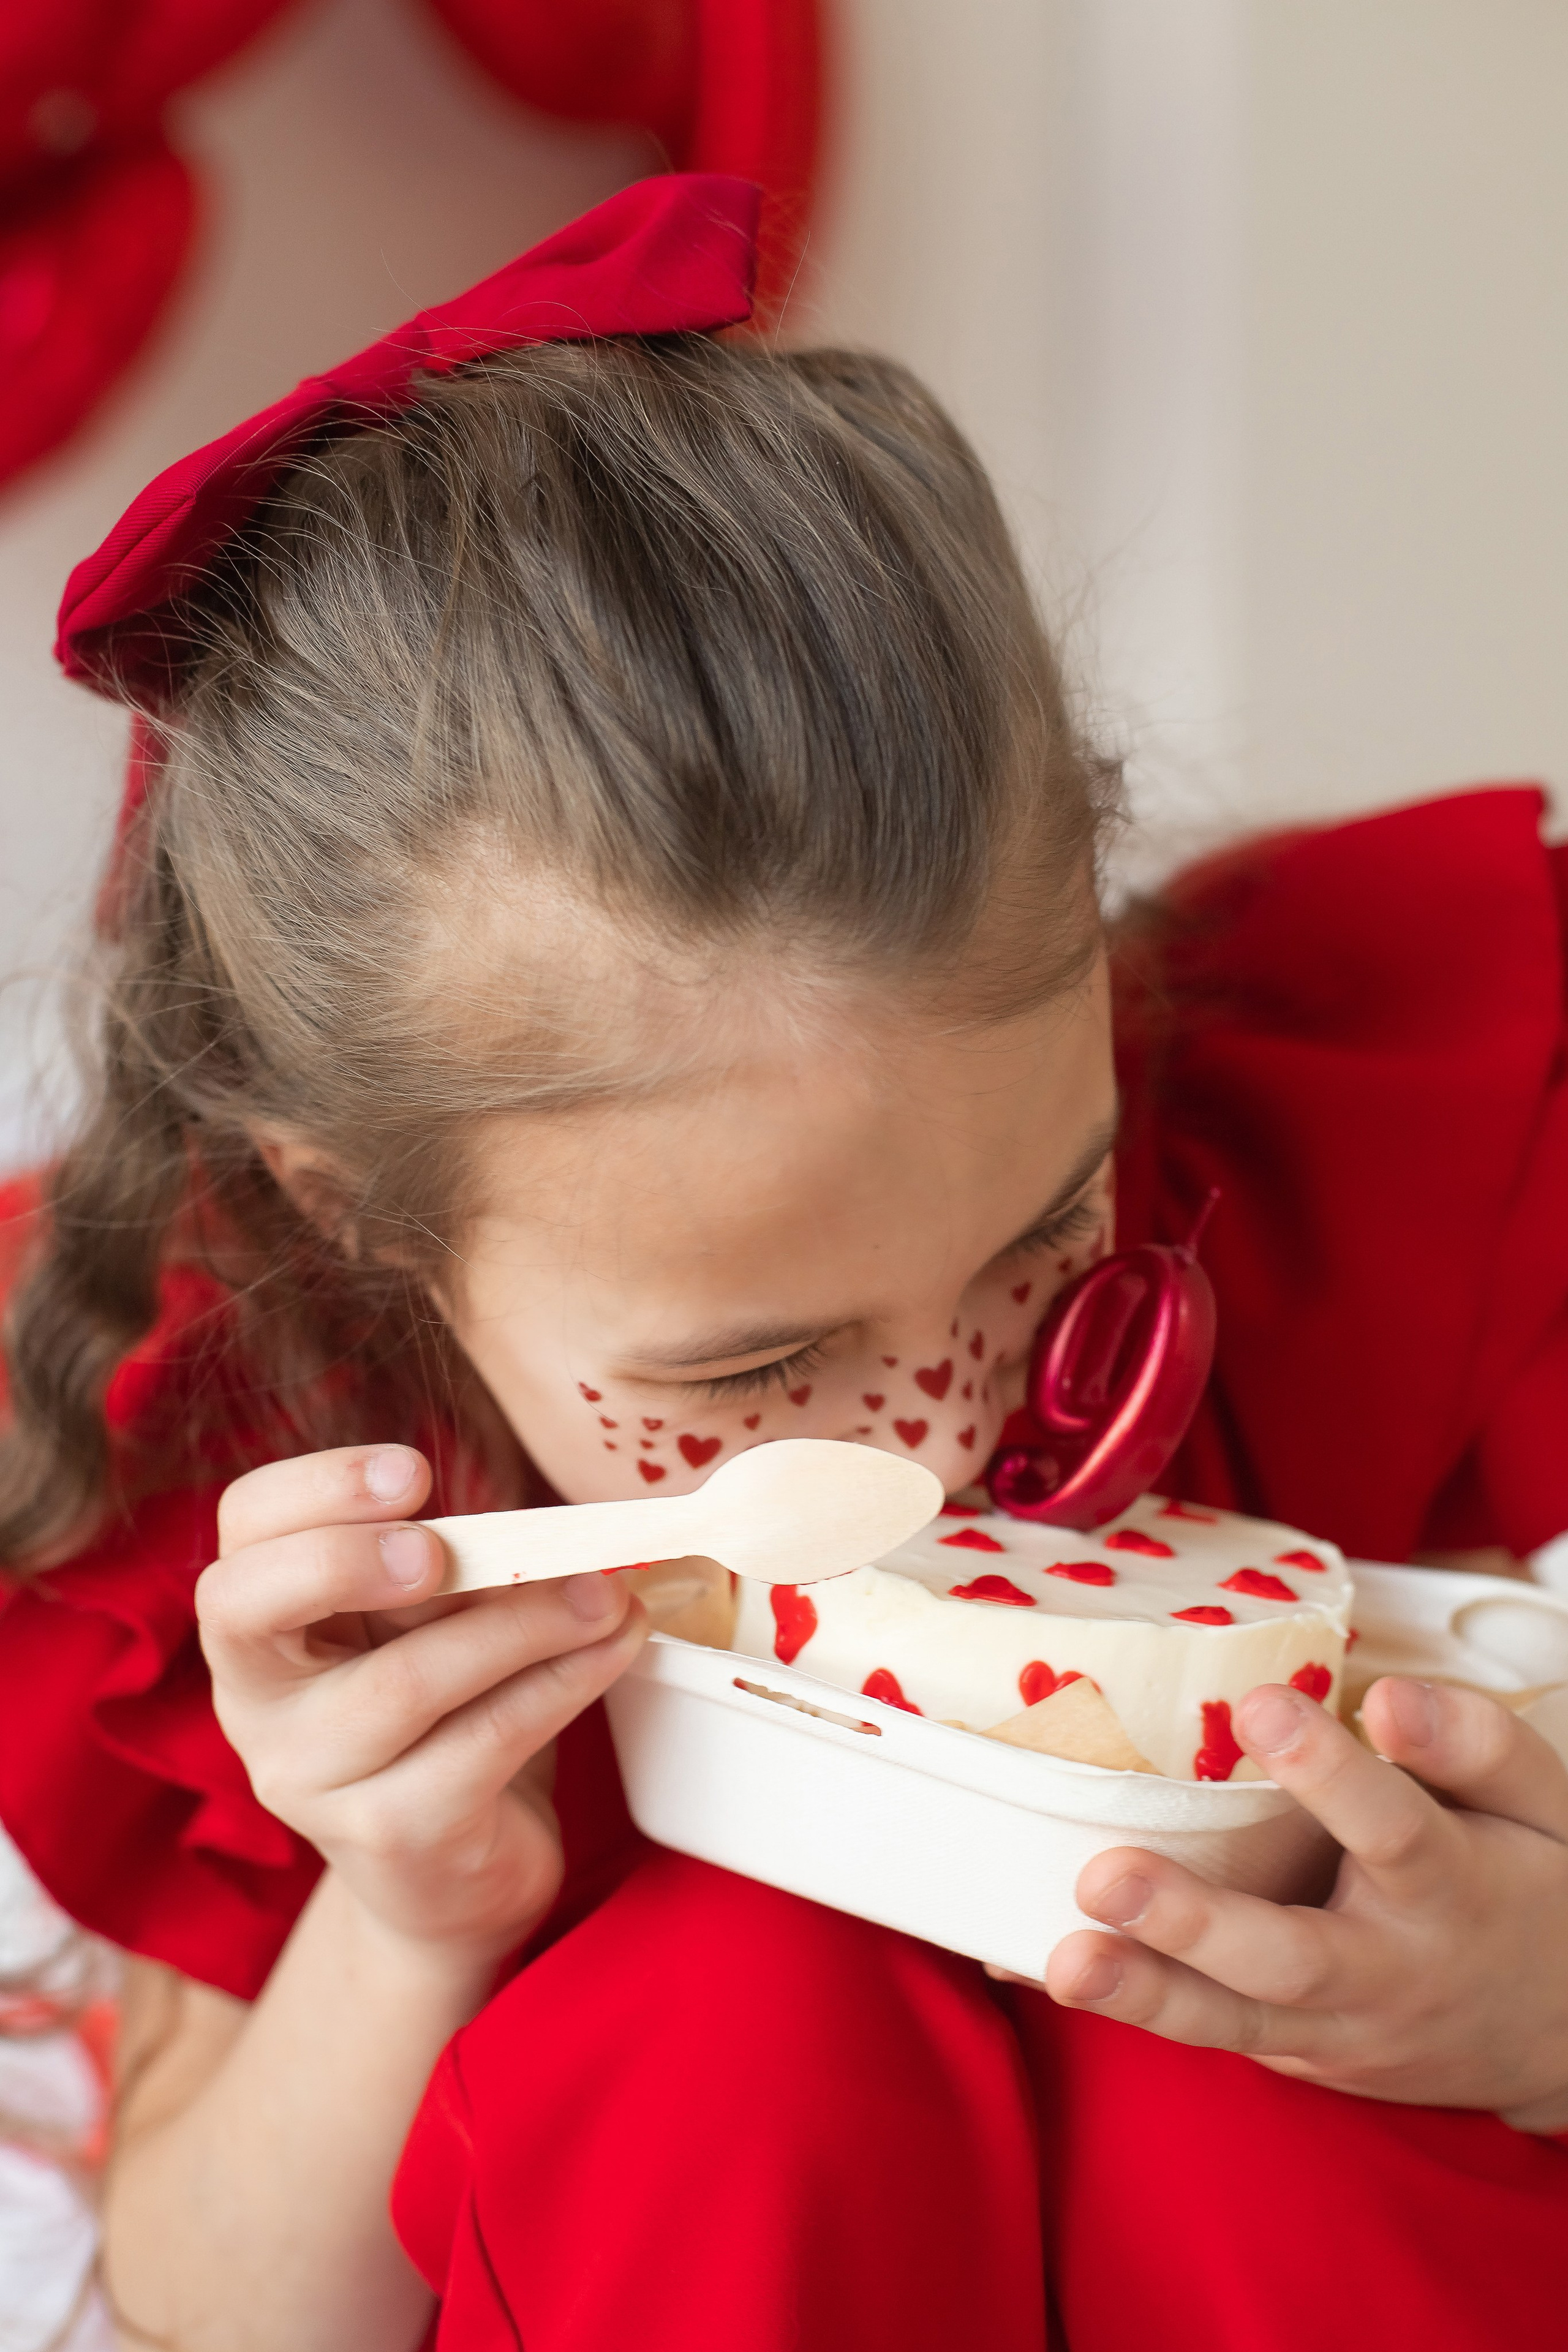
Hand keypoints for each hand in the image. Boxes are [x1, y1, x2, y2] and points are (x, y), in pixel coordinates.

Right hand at [198, 1445, 647, 1963]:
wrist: (456, 1883)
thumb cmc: (445, 1722)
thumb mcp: (430, 1629)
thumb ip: (450, 1569)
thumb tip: (542, 1517)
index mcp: (261, 1625)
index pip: (243, 1531)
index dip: (316, 1489)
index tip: (414, 1474)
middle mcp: (259, 1704)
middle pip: (251, 1604)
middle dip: (347, 1557)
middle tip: (444, 1543)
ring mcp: (314, 1780)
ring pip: (406, 1679)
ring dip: (522, 1618)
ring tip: (607, 1591)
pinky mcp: (394, 1835)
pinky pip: (486, 1738)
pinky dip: (564, 1679)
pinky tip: (616, 1644)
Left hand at [1041, 1677, 1567, 2131]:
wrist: (1563, 2032)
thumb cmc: (1533, 1882)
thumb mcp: (1543, 1804)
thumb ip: (1474, 1745)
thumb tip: (1388, 1702)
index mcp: (1451, 1887)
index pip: (1391, 1827)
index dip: (1329, 1769)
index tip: (1259, 1702)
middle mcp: (1388, 1971)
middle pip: (1288, 1958)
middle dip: (1195, 1922)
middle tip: (1105, 1874)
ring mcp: (1341, 2032)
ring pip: (1234, 2025)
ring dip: (1143, 1995)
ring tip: (1060, 1963)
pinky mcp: (1301, 2060)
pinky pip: (1212, 2035)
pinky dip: (1134, 2009)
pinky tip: (1043, 1966)